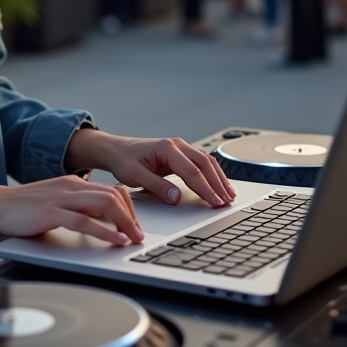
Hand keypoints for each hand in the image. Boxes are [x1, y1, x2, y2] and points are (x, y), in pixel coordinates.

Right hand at [0, 176, 142, 245]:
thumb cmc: (24, 207)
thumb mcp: (56, 201)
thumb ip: (76, 206)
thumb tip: (101, 221)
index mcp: (74, 182)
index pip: (112, 189)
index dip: (129, 207)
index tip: (134, 225)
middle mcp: (71, 186)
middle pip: (113, 195)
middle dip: (132, 216)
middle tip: (139, 235)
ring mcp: (61, 198)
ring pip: (104, 204)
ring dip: (124, 223)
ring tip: (132, 239)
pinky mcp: (51, 212)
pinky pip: (84, 221)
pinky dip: (104, 231)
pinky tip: (114, 240)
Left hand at [66, 129, 234, 207]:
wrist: (117, 150)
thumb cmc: (124, 160)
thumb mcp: (136, 176)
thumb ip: (157, 186)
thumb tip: (176, 197)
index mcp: (167, 148)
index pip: (192, 171)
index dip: (206, 188)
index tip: (215, 201)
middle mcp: (177, 144)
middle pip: (205, 163)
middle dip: (218, 183)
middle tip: (227, 201)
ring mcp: (181, 147)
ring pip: (207, 161)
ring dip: (219, 178)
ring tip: (229, 195)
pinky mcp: (181, 154)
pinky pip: (201, 163)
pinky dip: (212, 174)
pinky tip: (219, 185)